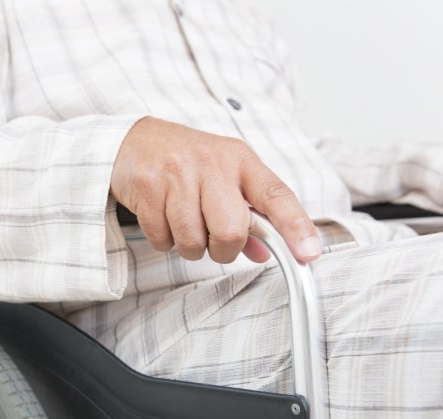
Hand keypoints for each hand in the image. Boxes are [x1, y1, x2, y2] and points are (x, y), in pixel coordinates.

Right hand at [111, 117, 321, 263]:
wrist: (134, 140)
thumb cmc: (185, 160)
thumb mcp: (223, 177)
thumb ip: (247, 215)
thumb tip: (264, 252)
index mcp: (240, 160)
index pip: (276, 195)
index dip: (296, 227)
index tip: (309, 254)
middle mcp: (212, 163)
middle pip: (231, 230)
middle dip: (223, 249)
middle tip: (213, 240)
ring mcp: (177, 174)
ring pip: (194, 241)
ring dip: (189, 246)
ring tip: (182, 223)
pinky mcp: (148, 186)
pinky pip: (163, 239)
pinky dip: (164, 240)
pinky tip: (162, 217)